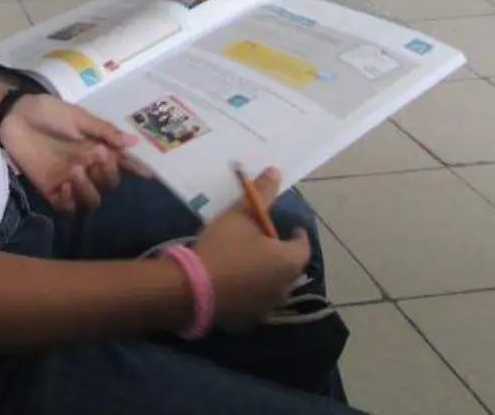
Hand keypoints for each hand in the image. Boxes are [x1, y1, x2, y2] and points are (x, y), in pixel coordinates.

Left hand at [0, 94, 149, 210]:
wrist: (16, 116)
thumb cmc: (49, 112)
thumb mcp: (78, 117)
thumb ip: (104, 131)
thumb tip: (134, 141)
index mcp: (97, 148)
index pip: (121, 163)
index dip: (134, 170)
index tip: (147, 176)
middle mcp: (87, 166)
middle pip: (109, 183)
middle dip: (107, 174)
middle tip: (96, 156)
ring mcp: (70, 179)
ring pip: (92, 199)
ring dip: (88, 189)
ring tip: (74, 171)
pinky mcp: (50, 189)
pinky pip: (67, 206)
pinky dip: (69, 201)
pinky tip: (63, 186)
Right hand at [190, 167, 310, 328]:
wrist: (191, 289)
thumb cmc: (222, 247)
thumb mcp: (239, 216)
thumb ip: (261, 194)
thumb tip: (276, 171)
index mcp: (288, 261)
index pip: (303, 246)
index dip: (296, 235)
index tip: (288, 227)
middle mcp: (284, 288)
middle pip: (288, 268)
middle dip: (279, 255)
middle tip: (263, 242)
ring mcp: (266, 308)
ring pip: (272, 287)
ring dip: (265, 275)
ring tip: (246, 262)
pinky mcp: (247, 322)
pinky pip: (253, 303)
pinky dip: (248, 293)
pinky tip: (231, 284)